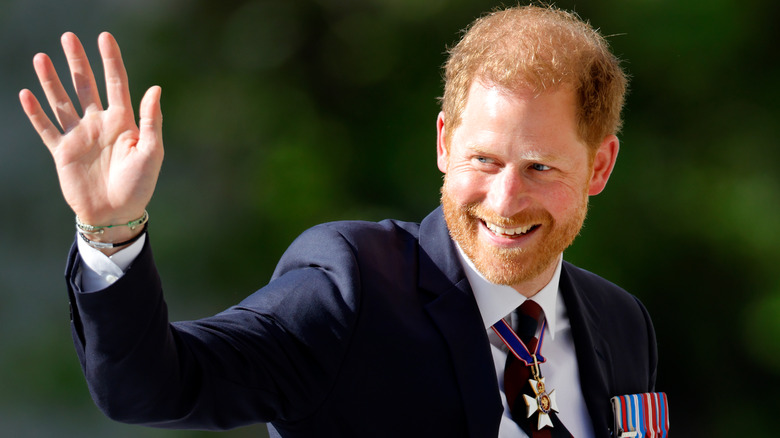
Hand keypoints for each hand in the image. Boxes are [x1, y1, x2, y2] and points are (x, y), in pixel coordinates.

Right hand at [19, 32, 162, 238]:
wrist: (116, 214)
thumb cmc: (139, 185)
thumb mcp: (152, 152)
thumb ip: (152, 120)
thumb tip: (155, 88)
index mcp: (124, 122)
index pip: (117, 83)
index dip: (111, 60)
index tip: (104, 37)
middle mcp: (100, 124)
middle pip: (86, 85)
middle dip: (77, 62)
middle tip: (68, 37)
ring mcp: (80, 136)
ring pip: (62, 101)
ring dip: (51, 80)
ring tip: (41, 57)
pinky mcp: (62, 152)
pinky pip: (46, 128)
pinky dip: (36, 112)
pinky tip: (27, 94)